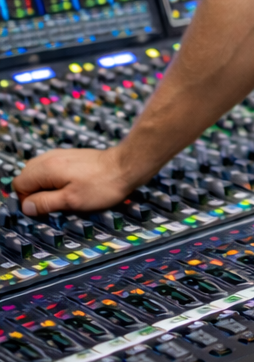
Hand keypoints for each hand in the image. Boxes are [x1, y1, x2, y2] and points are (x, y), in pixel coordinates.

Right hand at [13, 147, 135, 216]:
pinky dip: (56, 178)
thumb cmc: (102, 185)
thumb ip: (44, 203)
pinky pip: (54, 168)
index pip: (19, 184)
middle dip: (34, 191)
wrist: (127, 165)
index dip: (27, 199)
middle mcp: (51, 157)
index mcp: (47, 168)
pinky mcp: (73, 156)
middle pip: (27, 176)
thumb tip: (26, 206)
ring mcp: (62, 155)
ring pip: (40, 172)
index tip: (43, 207)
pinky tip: (71, 186)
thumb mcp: (70, 200)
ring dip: (45, 185)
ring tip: (63, 195)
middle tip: (53, 202)